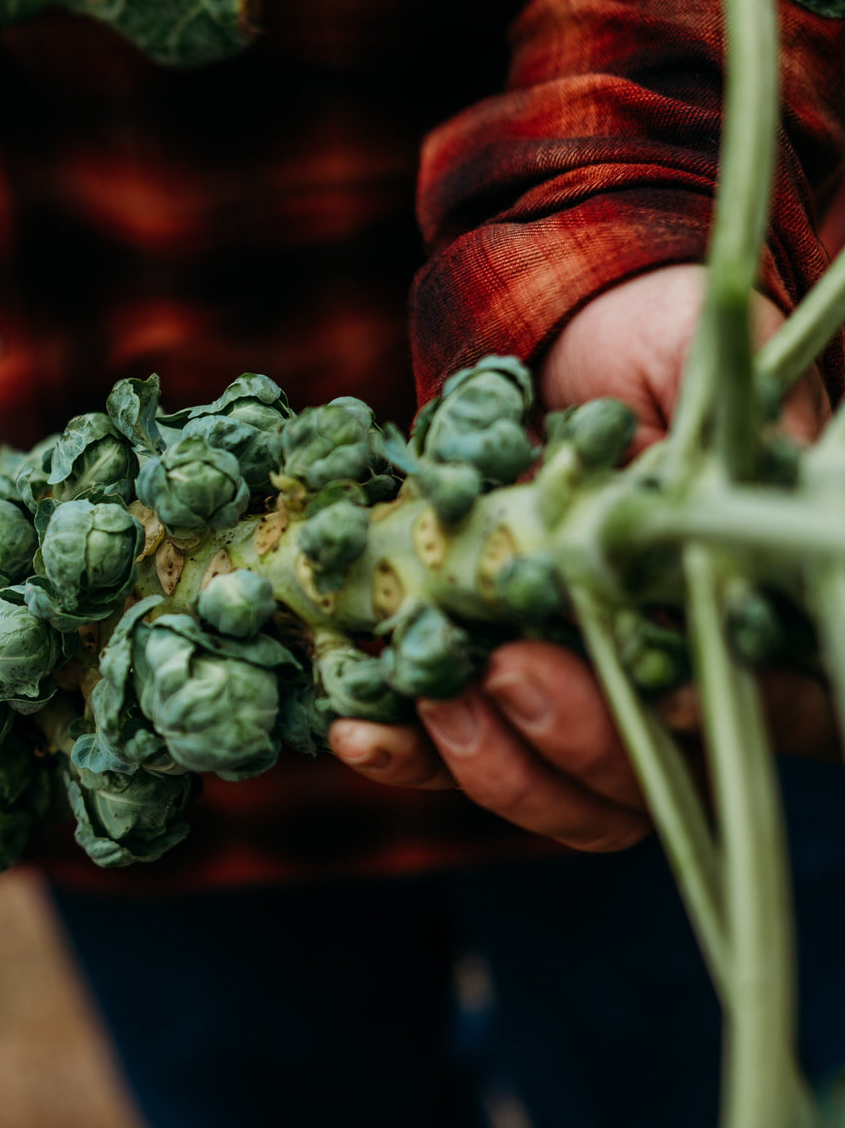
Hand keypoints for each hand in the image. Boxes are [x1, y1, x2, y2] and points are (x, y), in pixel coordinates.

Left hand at [329, 264, 832, 852]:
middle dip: (579, 741)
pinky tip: (356, 732)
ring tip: (435, 699)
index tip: (669, 692)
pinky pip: (444, 751)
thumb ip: (732, 450)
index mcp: (748, 624)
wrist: (577, 339)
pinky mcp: (480, 679)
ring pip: (545, 788)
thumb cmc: (666, 353)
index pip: (771, 712)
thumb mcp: (712, 381)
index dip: (727, 719)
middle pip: (645, 783)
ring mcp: (568, 689)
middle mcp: (665, 681)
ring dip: (484, 761)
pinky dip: (403, 750)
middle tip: (514, 672)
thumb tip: (731, 510)